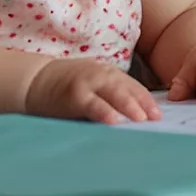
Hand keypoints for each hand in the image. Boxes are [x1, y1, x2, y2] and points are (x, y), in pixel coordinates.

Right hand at [25, 57, 161, 123]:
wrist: (36, 80)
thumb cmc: (68, 87)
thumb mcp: (94, 86)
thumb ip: (111, 97)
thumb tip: (136, 119)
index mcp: (109, 74)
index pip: (133, 86)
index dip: (147, 100)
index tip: (159, 115)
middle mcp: (101, 75)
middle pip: (127, 88)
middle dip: (143, 103)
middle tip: (156, 118)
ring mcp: (88, 83)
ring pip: (113, 93)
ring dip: (128, 106)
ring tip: (141, 119)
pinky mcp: (73, 95)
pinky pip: (92, 104)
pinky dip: (103, 111)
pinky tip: (113, 121)